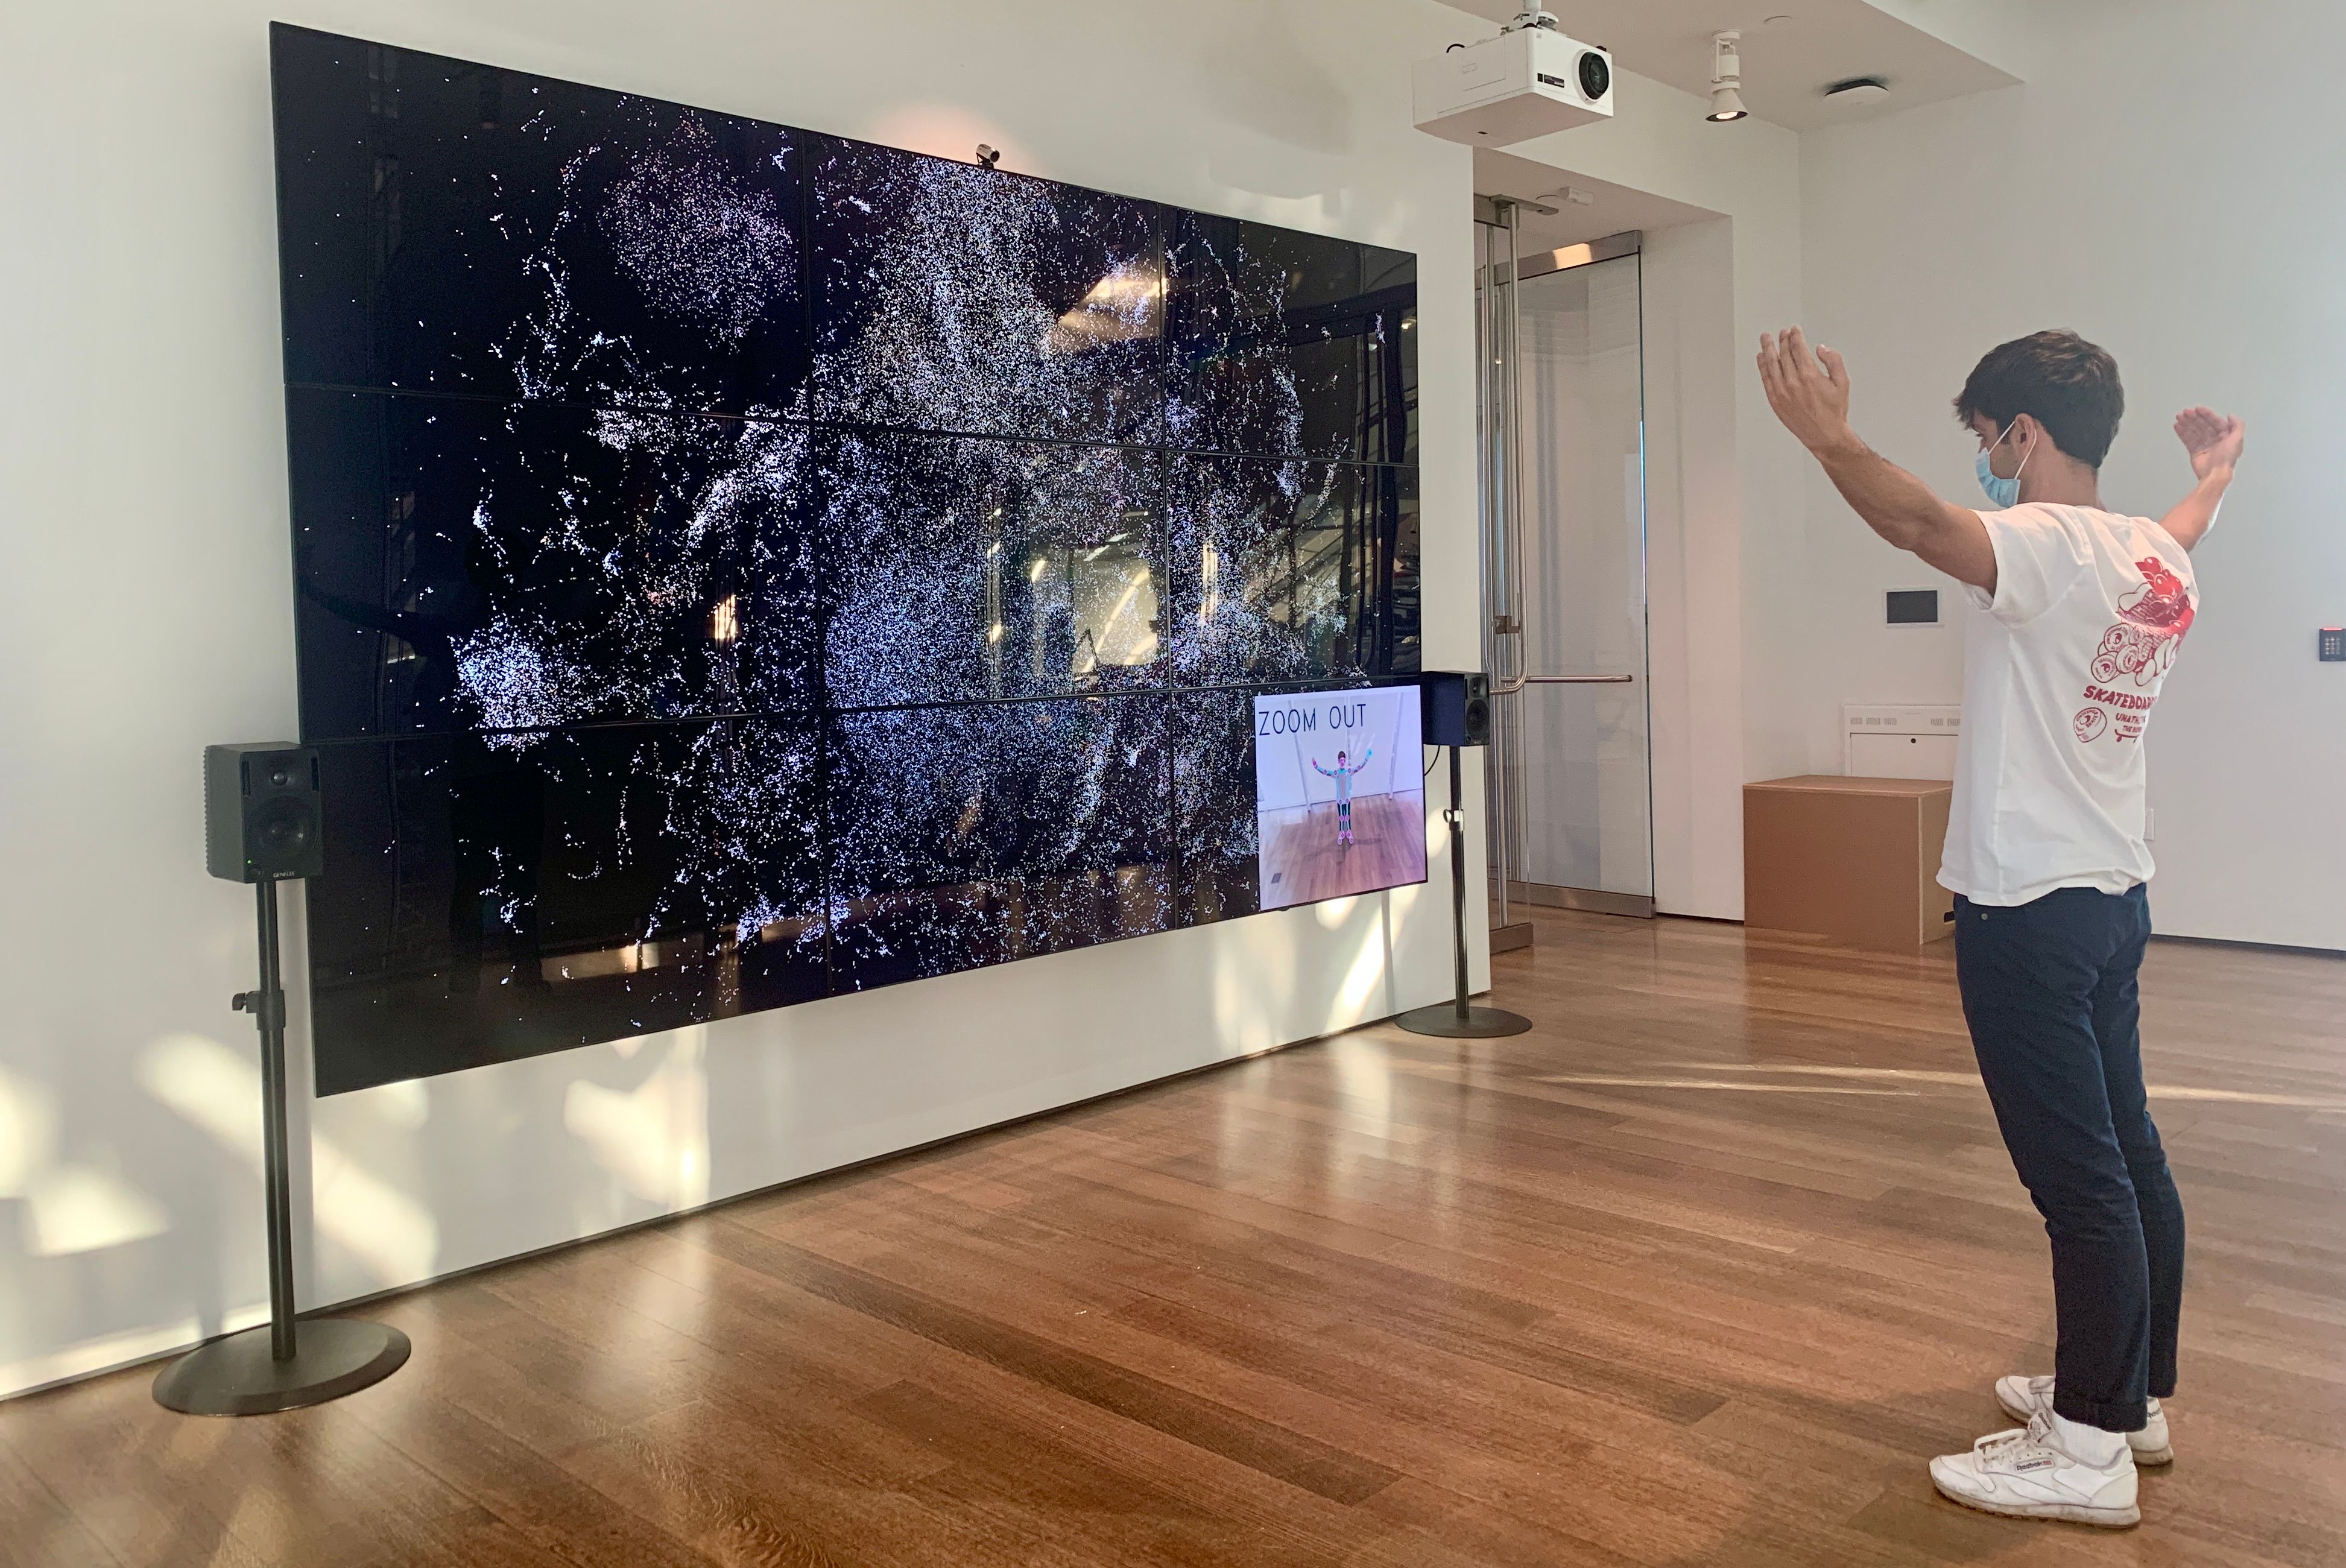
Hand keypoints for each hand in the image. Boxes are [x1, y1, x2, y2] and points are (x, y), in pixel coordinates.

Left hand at [1757, 328, 1855, 454]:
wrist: (1824, 435)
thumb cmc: (1834, 411)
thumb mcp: (1843, 382)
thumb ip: (1833, 361)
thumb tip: (1821, 348)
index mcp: (1809, 375)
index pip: (1798, 348)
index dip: (1795, 336)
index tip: (1793, 330)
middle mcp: (1792, 382)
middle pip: (1784, 354)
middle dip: (1782, 340)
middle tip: (1782, 333)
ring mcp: (1781, 392)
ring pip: (1771, 364)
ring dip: (1768, 349)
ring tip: (1766, 339)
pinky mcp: (1775, 400)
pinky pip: (1766, 379)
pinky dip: (1762, 366)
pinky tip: (1761, 358)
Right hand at [2173, 407, 2243, 479]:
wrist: (2214, 474)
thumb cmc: (2226, 459)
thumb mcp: (2237, 439)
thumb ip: (2237, 425)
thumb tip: (2231, 415)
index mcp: (2226, 436)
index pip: (2215, 421)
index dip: (2206, 414)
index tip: (2197, 409)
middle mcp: (2215, 440)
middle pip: (2203, 425)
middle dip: (2194, 418)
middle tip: (2185, 412)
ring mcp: (2205, 446)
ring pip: (2194, 431)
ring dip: (2186, 423)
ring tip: (2179, 417)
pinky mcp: (2195, 452)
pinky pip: (2188, 440)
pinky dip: (2182, 433)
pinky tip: (2177, 427)